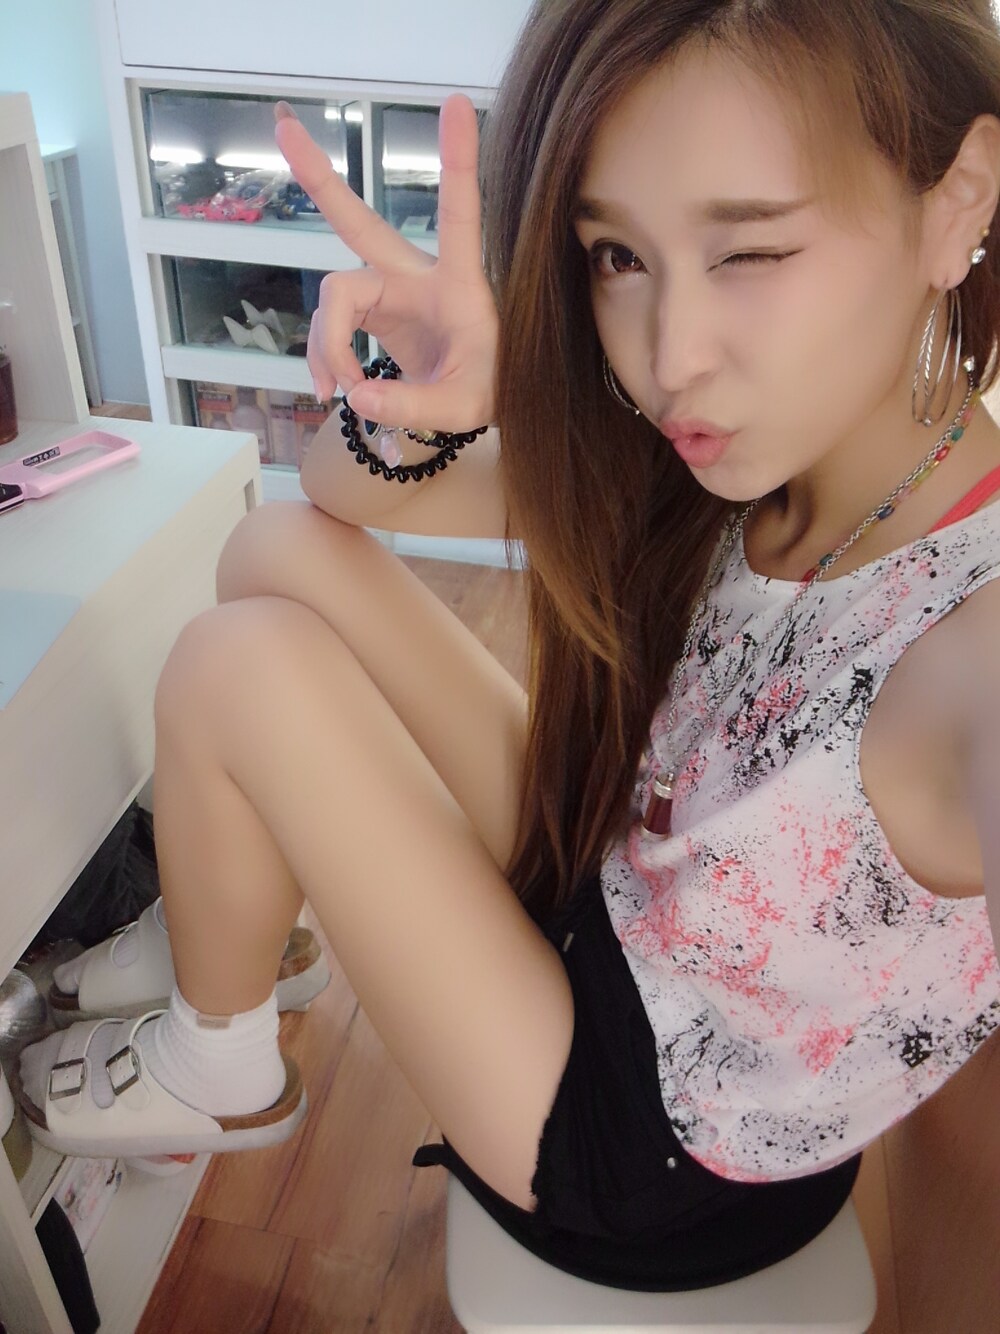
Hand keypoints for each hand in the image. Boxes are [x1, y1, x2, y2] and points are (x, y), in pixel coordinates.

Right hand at [274, 95, 497, 433]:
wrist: (481, 396)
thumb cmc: (488, 387)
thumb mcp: (463, 406)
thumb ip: (412, 405)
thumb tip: (356, 397)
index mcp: (457, 283)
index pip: (459, 215)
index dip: (458, 162)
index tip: (457, 103)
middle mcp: (414, 276)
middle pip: (359, 224)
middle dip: (321, 179)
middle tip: (283, 125)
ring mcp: (387, 291)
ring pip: (334, 298)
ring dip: (326, 345)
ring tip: (336, 389)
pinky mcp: (370, 311)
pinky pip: (331, 326)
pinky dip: (324, 357)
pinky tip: (331, 387)